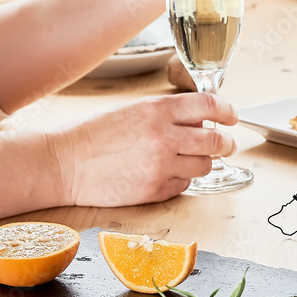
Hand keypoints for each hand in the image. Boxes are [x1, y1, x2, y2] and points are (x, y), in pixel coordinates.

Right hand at [49, 93, 237, 206]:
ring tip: (191, 158)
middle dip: (225, 142)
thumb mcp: (135, 110)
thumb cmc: (95, 134)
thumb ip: (169, 113)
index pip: (209, 105)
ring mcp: (160, 166)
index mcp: (158, 110)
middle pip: (215, 140)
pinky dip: (182, 179)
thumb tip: (201, 119)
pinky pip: (184, 186)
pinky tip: (167, 173)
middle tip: (226, 144)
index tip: (231, 117)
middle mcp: (164, 137)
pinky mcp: (154, 191)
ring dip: (203, 162)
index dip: (227, 111)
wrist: (64, 163)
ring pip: (205, 166)